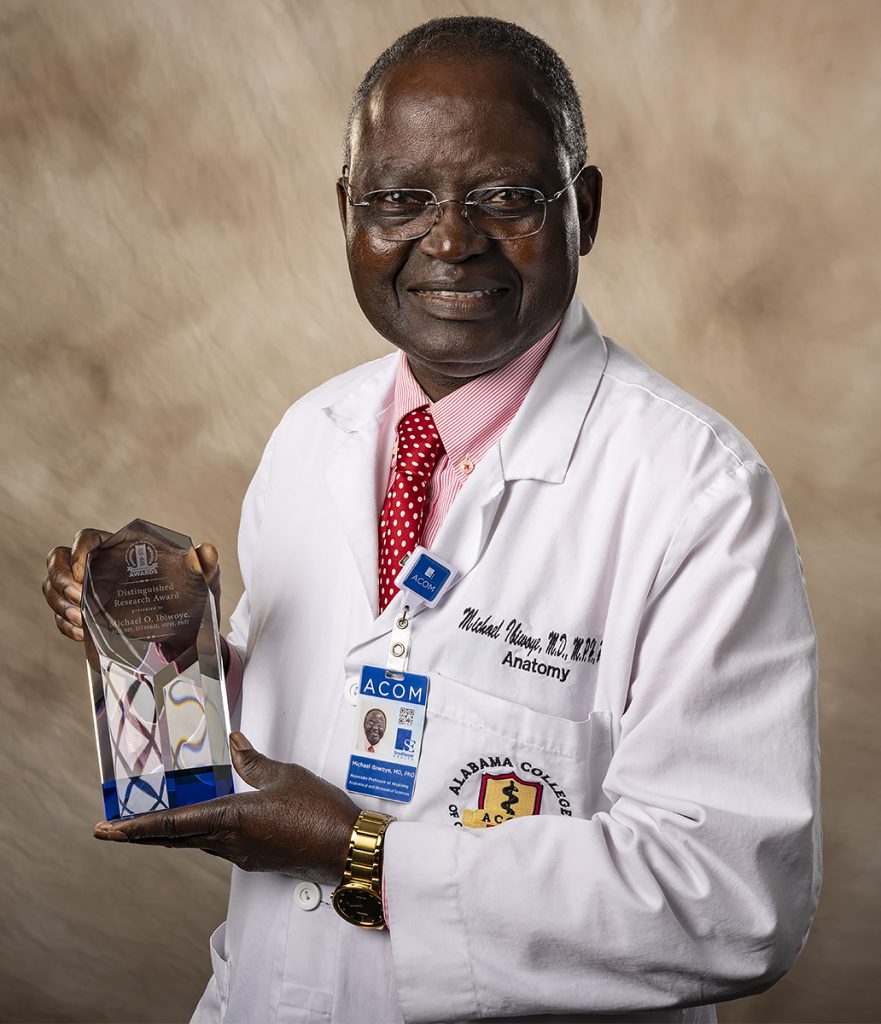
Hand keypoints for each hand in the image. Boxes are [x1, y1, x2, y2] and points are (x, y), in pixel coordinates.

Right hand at [43, 528, 222, 656]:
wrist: (190, 626)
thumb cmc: (195, 592)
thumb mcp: (204, 578)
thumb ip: (204, 564)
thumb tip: (206, 551)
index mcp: (124, 546)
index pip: (88, 537)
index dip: (78, 549)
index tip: (82, 572)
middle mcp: (102, 565)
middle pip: (58, 559)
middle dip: (59, 578)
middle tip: (77, 599)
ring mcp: (92, 590)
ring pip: (53, 587)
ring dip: (58, 603)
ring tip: (80, 620)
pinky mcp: (89, 614)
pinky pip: (61, 615)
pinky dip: (64, 624)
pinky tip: (81, 633)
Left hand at [93, 733, 360, 885]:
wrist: (347, 849)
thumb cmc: (319, 812)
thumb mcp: (285, 776)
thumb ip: (255, 761)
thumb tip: (236, 742)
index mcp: (233, 818)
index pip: (174, 822)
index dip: (137, 826)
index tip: (108, 830)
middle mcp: (230, 842)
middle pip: (175, 838)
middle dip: (140, 835)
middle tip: (109, 832)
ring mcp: (242, 854)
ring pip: (195, 843)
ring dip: (169, 835)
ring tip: (148, 826)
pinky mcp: (257, 858)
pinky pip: (217, 846)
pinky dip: (198, 835)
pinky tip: (203, 825)